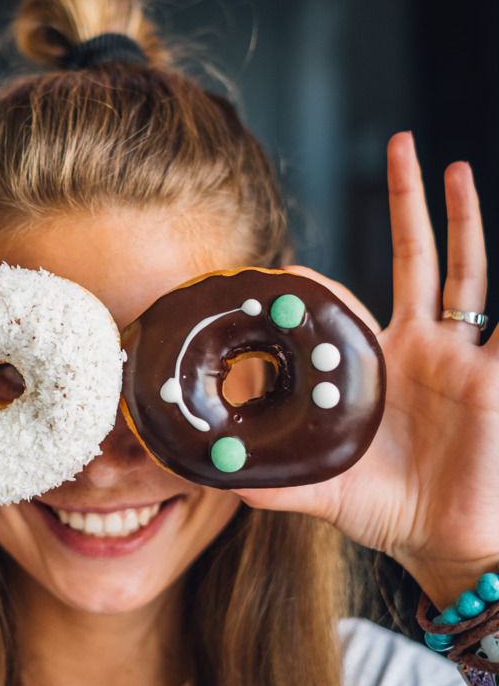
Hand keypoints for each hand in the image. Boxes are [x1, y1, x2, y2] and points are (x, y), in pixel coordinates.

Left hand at [233, 132, 498, 607]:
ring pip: (463, 273)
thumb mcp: (319, 488)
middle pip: (415, 259)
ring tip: (453, 168)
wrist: (440, 539)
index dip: (321, 284)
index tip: (287, 266)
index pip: (346, 303)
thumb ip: (271, 482)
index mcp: (372, 364)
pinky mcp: (495, 377)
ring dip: (462, 220)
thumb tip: (215, 476)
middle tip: (400, 146)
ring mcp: (459, 356)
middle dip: (408, 204)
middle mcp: (417, 347)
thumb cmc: (382, 508)